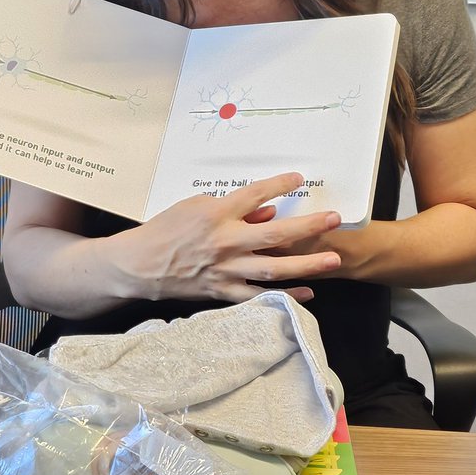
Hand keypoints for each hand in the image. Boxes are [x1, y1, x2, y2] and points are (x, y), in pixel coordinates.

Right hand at [114, 172, 342, 304]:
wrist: (141, 265)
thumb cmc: (165, 230)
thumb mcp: (195, 206)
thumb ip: (233, 210)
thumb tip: (266, 212)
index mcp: (216, 214)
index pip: (255, 194)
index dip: (279, 185)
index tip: (299, 178)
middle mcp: (226, 242)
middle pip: (275, 234)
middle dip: (307, 226)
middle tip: (334, 219)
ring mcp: (226, 270)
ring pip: (273, 268)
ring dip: (306, 264)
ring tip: (332, 259)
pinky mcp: (223, 291)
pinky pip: (259, 296)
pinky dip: (284, 296)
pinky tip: (307, 293)